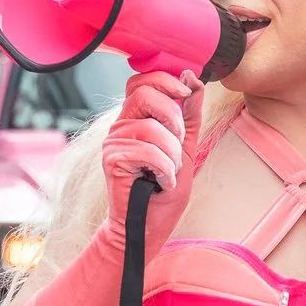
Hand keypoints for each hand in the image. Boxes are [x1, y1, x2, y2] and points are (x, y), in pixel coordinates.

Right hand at [102, 69, 202, 254]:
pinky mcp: (112, 159)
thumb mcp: (186, 147)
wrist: (149, 226)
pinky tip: (162, 182)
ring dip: (172, 153)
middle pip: (145, 93)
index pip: (143, 80)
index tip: (185, 94)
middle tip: (179, 142)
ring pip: (151, 127)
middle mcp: (121, 125)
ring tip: (170, 172)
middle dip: (173, 116)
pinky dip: (164, 169)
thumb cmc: (164, 190)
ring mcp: (114, 142)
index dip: (165, 80)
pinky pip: (147, 151)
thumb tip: (193, 79)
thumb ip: (190, 114)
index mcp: (136, 118)